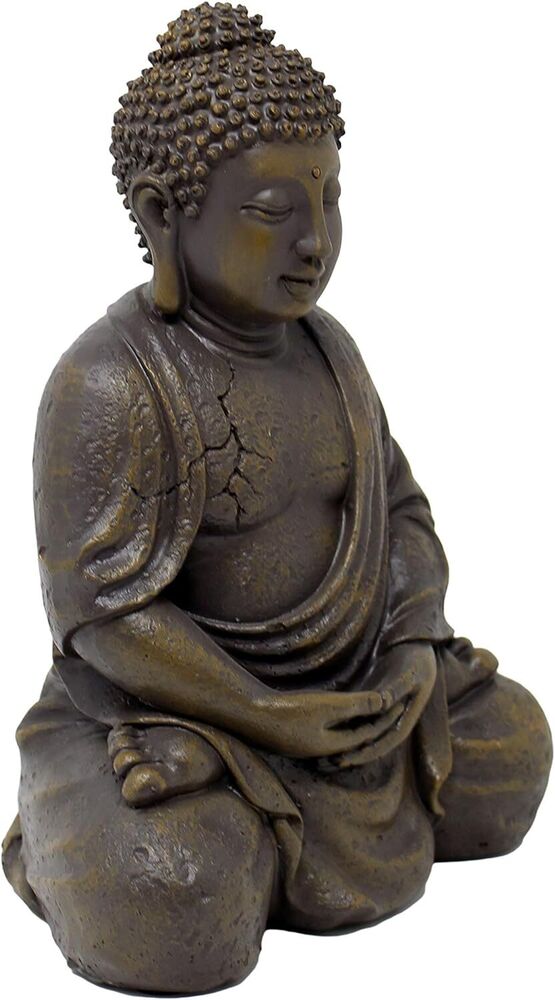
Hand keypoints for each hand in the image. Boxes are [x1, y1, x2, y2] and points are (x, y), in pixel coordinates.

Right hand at [253, 688, 396, 758]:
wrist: (250, 714)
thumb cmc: (289, 710)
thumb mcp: (327, 705)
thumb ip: (357, 704)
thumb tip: (385, 701)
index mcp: (332, 747)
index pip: (366, 734)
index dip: (383, 717)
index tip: (399, 702)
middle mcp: (320, 752)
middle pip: (354, 740)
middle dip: (372, 725)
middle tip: (390, 709)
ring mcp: (305, 748)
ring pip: (339, 738)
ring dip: (355, 726)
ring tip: (368, 712)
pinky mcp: (294, 740)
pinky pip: (325, 734)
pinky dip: (338, 725)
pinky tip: (335, 712)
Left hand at [321, 642, 436, 768]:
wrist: (416, 650)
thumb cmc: (416, 661)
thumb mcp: (409, 674)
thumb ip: (396, 688)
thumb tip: (384, 702)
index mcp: (405, 719)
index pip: (384, 743)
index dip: (366, 752)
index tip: (348, 759)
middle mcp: (393, 722)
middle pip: (371, 744)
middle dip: (352, 754)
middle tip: (331, 762)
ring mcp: (382, 715)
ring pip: (363, 735)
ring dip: (347, 746)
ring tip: (324, 755)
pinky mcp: (373, 706)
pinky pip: (358, 721)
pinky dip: (345, 729)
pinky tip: (326, 732)